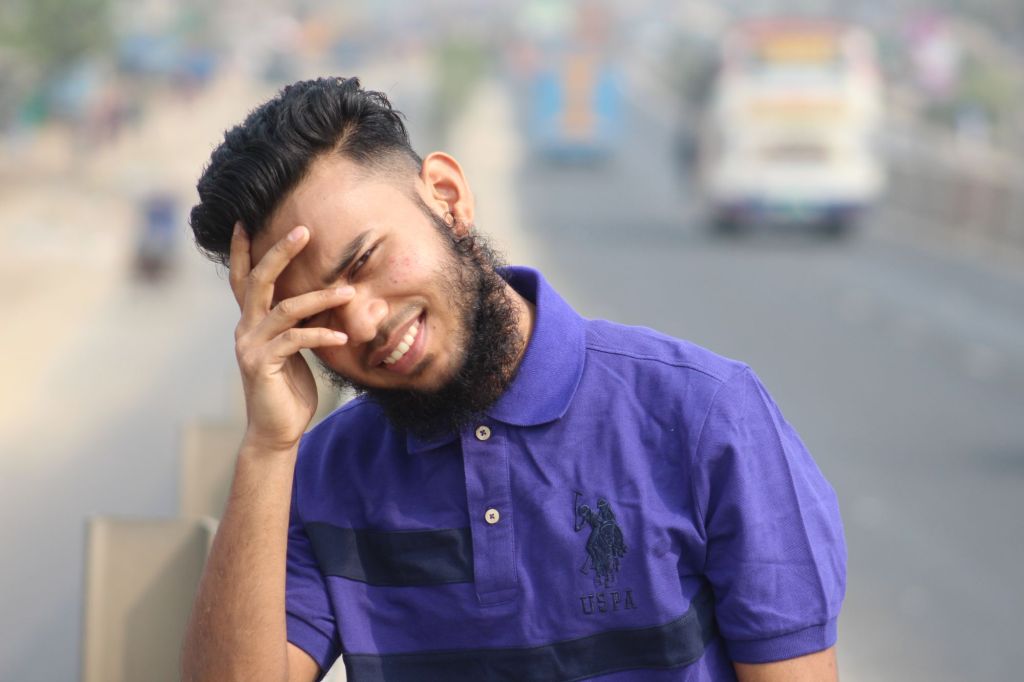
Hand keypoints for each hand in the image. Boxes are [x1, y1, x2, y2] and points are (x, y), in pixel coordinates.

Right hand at [229, 222, 353, 452]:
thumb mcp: (294, 350)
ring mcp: (250, 346)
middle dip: (281, 252)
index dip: (243, 251)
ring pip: (284, 309)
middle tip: (304, 230)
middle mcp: (245, 329)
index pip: (244, 279)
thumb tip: (320, 300)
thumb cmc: (288, 389)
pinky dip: (320, 334)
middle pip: (259, 280)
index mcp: (251, 322)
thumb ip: (297, 325)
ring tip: (349, 291)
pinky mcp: (261, 364)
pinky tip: (342, 334)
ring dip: (319, 297)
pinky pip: (295, 340)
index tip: (244, 220)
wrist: (276, 430)